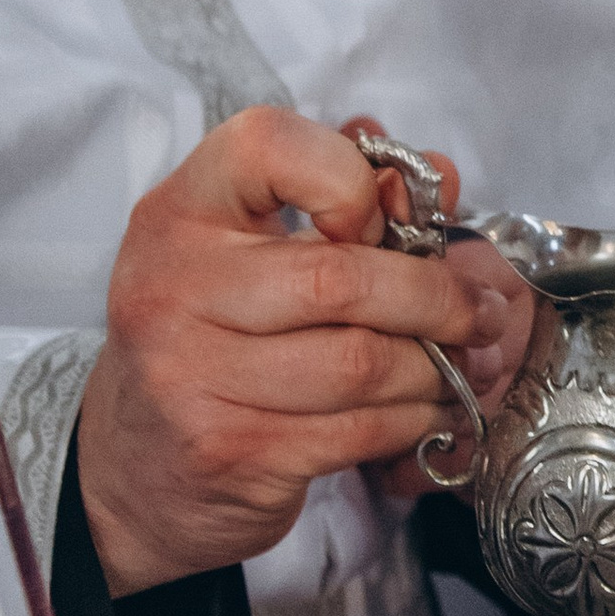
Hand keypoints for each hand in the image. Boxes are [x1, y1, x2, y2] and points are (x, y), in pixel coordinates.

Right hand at [79, 106, 532, 592]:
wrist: (135, 469)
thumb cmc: (211, 343)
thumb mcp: (251, 256)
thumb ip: (344, 201)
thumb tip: (441, 174)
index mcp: (180, 212)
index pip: (269, 146)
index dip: (350, 178)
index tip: (384, 222)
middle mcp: (173, 285)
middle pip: (340, 277)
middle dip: (436, 299)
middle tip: (479, 314)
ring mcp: (193, 374)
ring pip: (360, 362)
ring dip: (432, 369)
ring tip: (456, 367)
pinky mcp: (230, 450)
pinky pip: (357, 430)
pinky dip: (412, 420)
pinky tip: (425, 413)